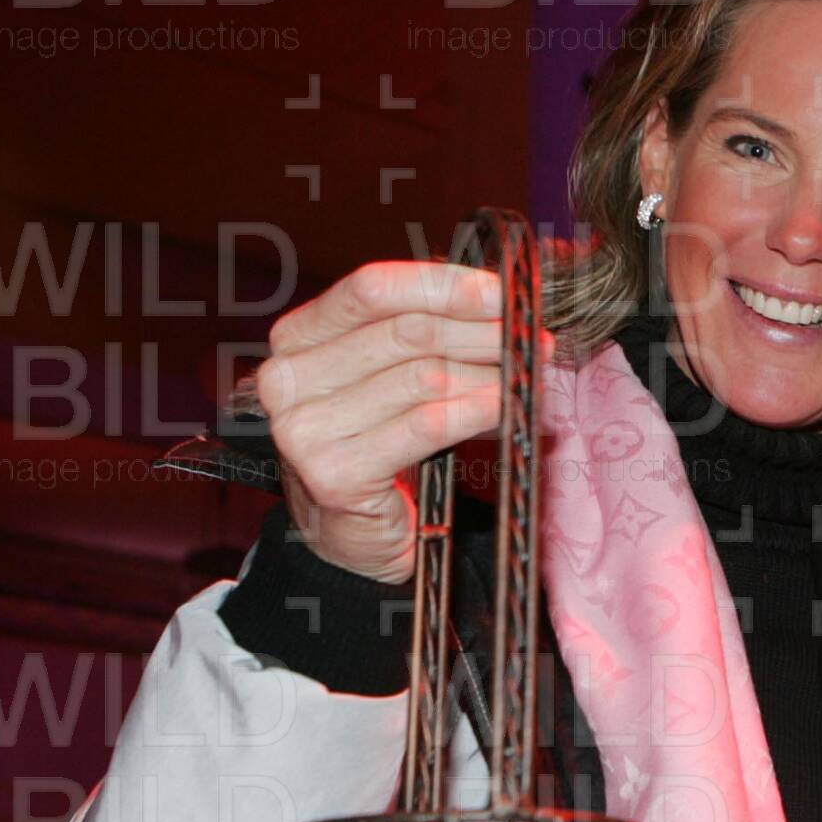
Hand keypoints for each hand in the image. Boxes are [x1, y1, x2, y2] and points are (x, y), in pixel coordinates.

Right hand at [255, 261, 536, 582]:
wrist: (352, 537)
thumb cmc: (378, 447)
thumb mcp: (387, 376)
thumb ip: (421, 334)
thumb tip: (496, 302)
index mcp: (296, 338)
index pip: (372, 288)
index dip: (443, 285)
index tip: (501, 292)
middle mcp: (288, 379)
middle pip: (406, 332)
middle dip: (481, 331)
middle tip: (532, 337)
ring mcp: (306, 429)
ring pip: (423, 378)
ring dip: (488, 373)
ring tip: (528, 374)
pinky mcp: (336, 474)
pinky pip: (425, 426)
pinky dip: (475, 411)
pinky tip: (505, 405)